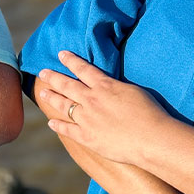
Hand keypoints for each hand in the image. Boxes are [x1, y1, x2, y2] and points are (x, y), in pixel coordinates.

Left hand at [38, 50, 173, 164]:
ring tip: (42, 93)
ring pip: (64, 105)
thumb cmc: (149, 113)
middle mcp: (92, 100)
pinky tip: (51, 122)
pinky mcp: (88, 138)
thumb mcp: (133, 90)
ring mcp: (87, 119)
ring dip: (52, 98)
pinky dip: (58, 126)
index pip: (83, 69)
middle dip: (53, 77)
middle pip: (67, 85)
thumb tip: (107, 84)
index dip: (71, 60)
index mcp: (105, 86)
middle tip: (43, 72)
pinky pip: (68, 130)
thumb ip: (116, 86)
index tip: (60, 54)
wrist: (151, 138)